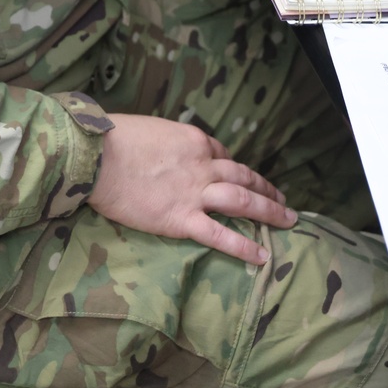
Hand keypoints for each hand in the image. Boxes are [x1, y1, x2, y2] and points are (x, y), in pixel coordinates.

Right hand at [89, 114, 296, 263]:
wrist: (99, 156)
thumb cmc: (116, 138)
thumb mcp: (152, 130)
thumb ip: (168, 144)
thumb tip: (167, 152)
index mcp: (194, 140)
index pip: (224, 155)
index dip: (236, 168)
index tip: (243, 178)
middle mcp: (202, 165)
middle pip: (244, 177)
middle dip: (266, 190)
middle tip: (284, 201)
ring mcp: (195, 193)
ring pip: (242, 201)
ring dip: (268, 212)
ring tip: (288, 222)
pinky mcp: (182, 219)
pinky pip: (220, 235)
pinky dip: (243, 246)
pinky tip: (262, 256)